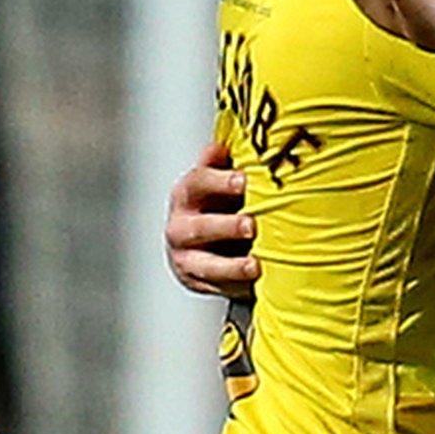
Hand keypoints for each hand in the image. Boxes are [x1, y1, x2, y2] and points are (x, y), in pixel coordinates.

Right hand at [166, 143, 259, 298]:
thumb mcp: (216, 180)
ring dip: (230, 266)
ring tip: (255, 265)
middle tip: (251, 225)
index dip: (219, 181)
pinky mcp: (196, 282)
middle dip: (225, 227)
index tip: (243, 181)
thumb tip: (221, 147)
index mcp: (186, 194)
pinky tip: (255, 283)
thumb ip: (220, 164)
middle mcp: (179, 226)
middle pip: (198, 227)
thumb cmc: (216, 203)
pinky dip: (235, 286)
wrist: (200, 241)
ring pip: (205, 264)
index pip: (197, 183)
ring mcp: (185, 257)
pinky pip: (216, 287)